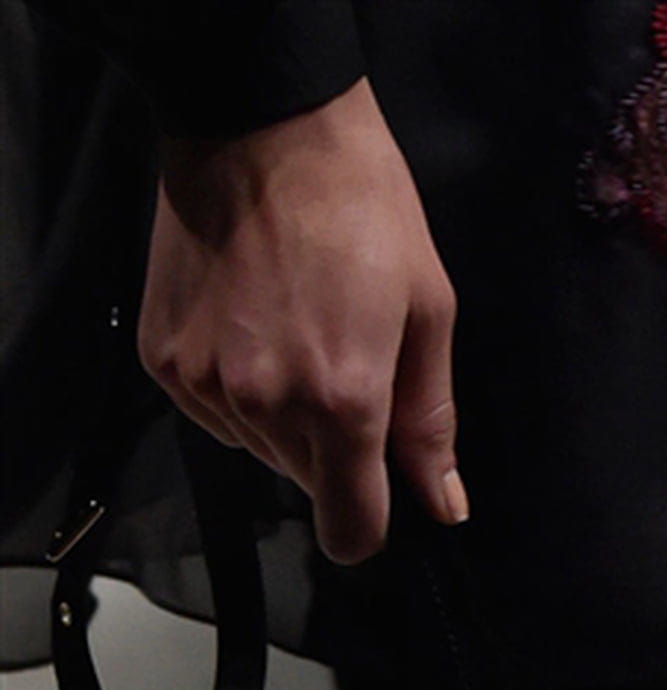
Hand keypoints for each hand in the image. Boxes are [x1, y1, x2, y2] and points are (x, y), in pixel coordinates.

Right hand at [138, 78, 465, 564]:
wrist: (262, 126)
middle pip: (307, 484)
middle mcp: (268, 407)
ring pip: (260, 449)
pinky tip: (251, 322)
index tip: (374, 497)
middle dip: (332, 447)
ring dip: (282, 415)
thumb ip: (430, 423)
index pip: (349, 528)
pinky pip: (214, 414)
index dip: (367, 523)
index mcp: (343, 403)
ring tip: (294, 329)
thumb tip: (443, 504)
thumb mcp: (427, 312)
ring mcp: (208, 386)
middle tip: (341, 359)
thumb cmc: (361, 208)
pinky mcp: (166, 362)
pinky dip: (236, 388)